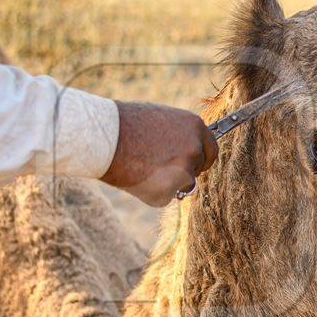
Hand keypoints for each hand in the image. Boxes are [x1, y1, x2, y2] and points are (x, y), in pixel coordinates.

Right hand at [101, 102, 217, 206]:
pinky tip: (136, 178)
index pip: (211, 150)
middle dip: (185, 173)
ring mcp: (184, 170)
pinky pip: (164, 197)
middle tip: (162, 170)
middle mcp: (195, 148)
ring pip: (181, 184)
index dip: (202, 159)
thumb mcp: (161, 120)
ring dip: (166, 182)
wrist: (104, 137)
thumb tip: (188, 151)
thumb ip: (180, 136)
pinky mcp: (169, 190)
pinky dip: (151, 193)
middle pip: (198, 169)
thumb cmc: (126, 124)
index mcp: (195, 126)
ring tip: (140, 167)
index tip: (194, 165)